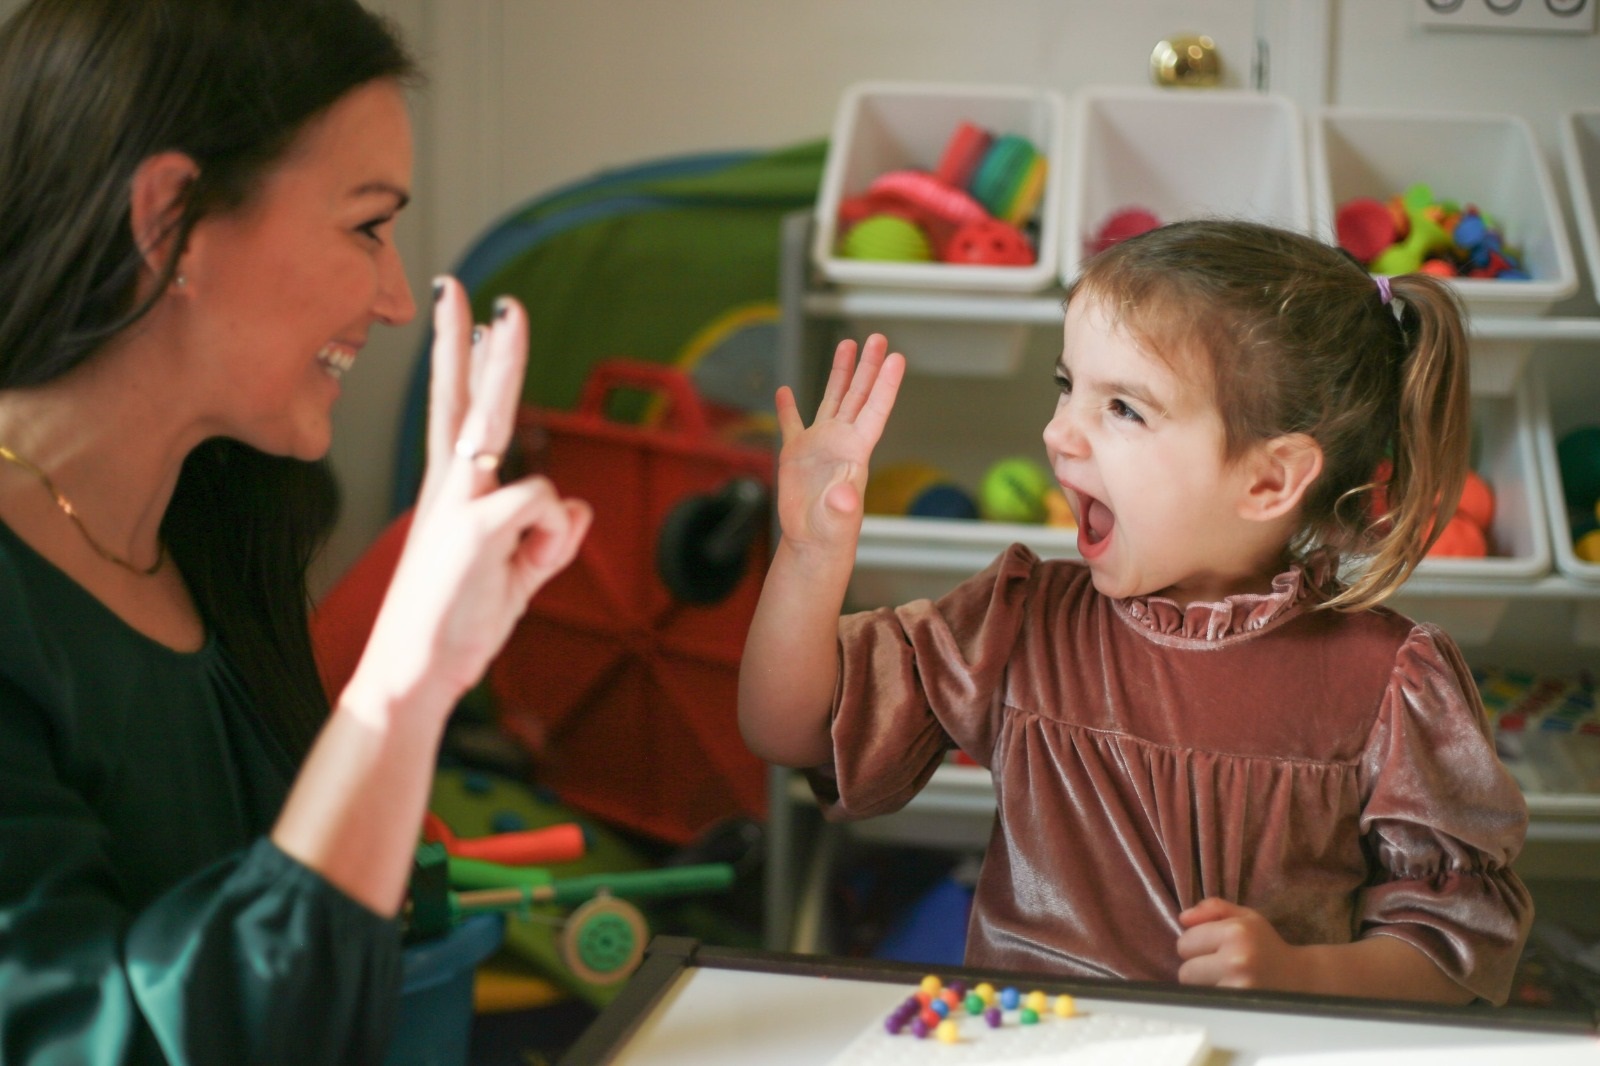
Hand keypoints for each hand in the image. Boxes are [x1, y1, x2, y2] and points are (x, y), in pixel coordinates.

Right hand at [354, 277, 591, 712]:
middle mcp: (450, 486)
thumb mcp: (516, 574)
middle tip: (490, 297)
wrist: (413, 671)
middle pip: (471, 398)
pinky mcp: (474, 524)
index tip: (471, 314)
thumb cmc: (455, 623)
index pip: (460, 411)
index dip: (466, 360)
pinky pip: (544, 504)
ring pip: (497, 422)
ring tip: (510, 362)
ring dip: (508, 393)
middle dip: (478, 342)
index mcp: (454, 492)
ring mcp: (458, 500)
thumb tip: (574, 504)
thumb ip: (548, 537)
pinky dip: (550, 540)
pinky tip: (525, 567)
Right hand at [772, 334, 903, 555]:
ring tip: (846, 344)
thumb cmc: (832, 534)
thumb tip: (845, 496)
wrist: (812, 544)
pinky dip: (788, 407)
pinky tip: (785, 390)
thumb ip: (843, 506)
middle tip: (877, 336)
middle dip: (868, 365)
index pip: (874, 409)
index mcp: (856, 451)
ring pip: (833, 399)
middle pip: (858, 395)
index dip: (885, 383)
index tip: (896, 357)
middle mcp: (841, 441)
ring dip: (840, 372)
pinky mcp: (796, 455)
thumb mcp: (838, 520)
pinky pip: (792, 424)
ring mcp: (819, 445)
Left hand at [1175, 897, 1300, 991]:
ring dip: (1203, 984)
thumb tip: (1182, 918)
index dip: (1195, 945)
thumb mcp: (1244, 916)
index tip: (1212, 947)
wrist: (1298, 976)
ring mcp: (1238, 985)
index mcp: (1235, 931)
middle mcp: (1236, 958)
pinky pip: (1207, 1002)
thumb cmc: (1266, 944)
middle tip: (1217, 965)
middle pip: (1185, 970)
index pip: (1185, 942)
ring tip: (1223, 977)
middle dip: (1196, 967)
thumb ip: (1212, 908)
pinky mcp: (1240, 1004)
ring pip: (1194, 989)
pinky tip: (1228, 988)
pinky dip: (1213, 996)